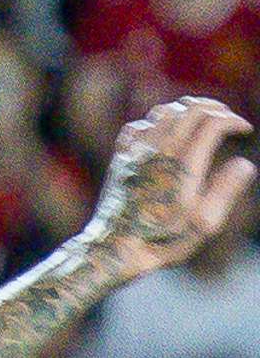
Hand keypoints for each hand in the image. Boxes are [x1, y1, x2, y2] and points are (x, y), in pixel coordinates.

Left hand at [84, 95, 256, 279]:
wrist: (114, 249)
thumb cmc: (162, 241)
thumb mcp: (203, 223)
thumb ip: (226, 191)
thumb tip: (244, 163)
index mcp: (182, 165)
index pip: (212, 122)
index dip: (234, 120)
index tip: (244, 129)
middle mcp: (158, 152)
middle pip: (191, 109)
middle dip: (217, 108)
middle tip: (229, 119)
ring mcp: (135, 152)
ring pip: (165, 112)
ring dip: (189, 109)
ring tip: (204, 119)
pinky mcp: (120, 158)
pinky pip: (139, 125)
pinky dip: (158, 120)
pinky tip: (167, 132)